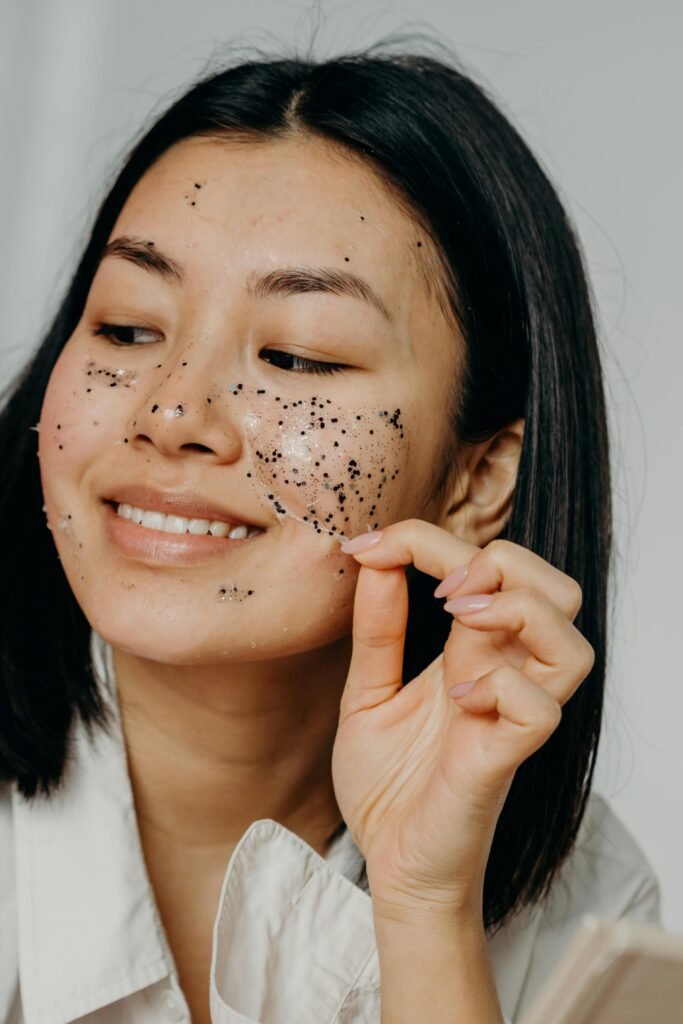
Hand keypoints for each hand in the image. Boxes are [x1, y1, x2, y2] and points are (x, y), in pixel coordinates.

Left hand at [330, 520, 594, 921]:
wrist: (388, 865)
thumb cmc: (388, 785)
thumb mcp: (365, 693)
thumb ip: (377, 631)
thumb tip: (374, 560)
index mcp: (473, 652)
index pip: (488, 568)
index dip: (427, 539)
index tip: (366, 545)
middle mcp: (504, 676)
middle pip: (557, 589)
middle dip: (501, 559)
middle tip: (439, 586)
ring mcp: (509, 717)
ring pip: (573, 644)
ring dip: (517, 610)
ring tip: (459, 619)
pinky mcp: (504, 759)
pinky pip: (540, 710)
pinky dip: (501, 686)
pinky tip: (456, 697)